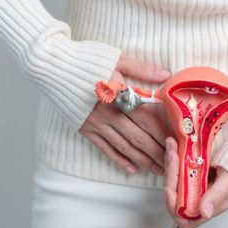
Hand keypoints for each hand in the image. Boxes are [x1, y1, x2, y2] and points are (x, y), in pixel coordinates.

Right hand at [79, 52, 172, 175]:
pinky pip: (105, 149)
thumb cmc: (87, 59)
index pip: (147, 119)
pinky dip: (118, 160)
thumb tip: (166, 75)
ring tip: (157, 170)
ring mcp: (97, 124)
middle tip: (171, 163)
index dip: (162, 133)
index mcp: (120, 96)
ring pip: (124, 146)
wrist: (52, 66)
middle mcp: (110, 114)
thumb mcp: (117, 58)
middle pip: (139, 137)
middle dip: (157, 152)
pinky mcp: (86, 129)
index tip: (175, 142)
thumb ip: (142, 69)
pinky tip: (130, 169)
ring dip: (142, 160)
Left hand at [164, 137, 227, 227]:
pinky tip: (174, 144)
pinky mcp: (192, 172)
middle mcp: (197, 199)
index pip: (184, 218)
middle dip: (170, 174)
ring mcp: (193, 185)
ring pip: (174, 179)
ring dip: (170, 162)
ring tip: (171, 144)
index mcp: (206, 207)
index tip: (170, 189)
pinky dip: (175, 156)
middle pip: (174, 194)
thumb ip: (217, 196)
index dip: (173, 207)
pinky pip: (178, 168)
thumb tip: (205, 213)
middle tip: (172, 153)